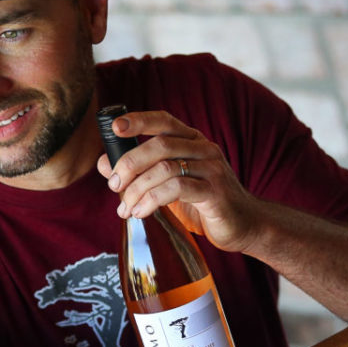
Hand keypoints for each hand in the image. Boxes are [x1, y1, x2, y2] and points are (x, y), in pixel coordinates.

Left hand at [96, 110, 260, 252]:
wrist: (243, 225)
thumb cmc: (203, 203)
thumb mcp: (168, 184)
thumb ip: (139, 172)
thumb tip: (104, 164)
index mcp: (193, 141)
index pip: (164, 121)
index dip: (139, 120)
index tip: (115, 128)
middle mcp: (204, 149)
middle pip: (160, 145)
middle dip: (129, 164)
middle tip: (114, 185)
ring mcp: (212, 170)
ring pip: (165, 168)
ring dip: (138, 188)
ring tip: (126, 208)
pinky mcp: (215, 193)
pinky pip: (177, 189)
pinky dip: (152, 200)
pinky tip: (142, 212)